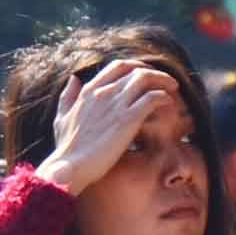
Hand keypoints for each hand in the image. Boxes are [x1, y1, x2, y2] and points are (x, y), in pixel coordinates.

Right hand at [36, 59, 176, 198]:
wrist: (70, 168)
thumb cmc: (66, 149)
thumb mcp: (62, 118)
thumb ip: (68, 97)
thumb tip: (74, 78)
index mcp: (90, 91)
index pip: (118, 66)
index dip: (137, 67)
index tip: (146, 75)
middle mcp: (104, 92)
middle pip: (136, 70)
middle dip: (154, 72)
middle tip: (164, 82)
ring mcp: (116, 104)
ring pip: (146, 78)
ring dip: (163, 80)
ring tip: (173, 88)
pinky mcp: (128, 120)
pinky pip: (152, 98)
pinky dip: (164, 96)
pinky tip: (169, 103)